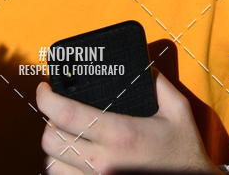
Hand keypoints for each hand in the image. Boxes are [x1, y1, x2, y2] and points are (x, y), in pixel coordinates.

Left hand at [37, 71, 219, 174]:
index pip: (67, 114)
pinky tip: (73, 159)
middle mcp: (102, 162)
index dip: (47, 98)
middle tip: (57, 111)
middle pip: (51, 141)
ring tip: (65, 135)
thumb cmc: (184, 151)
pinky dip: (61, 169)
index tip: (44, 88)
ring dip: (54, 148)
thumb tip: (142, 65)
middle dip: (48, 121)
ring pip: (52, 165)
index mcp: (120, 134)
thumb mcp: (178, 110)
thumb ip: (157, 83)